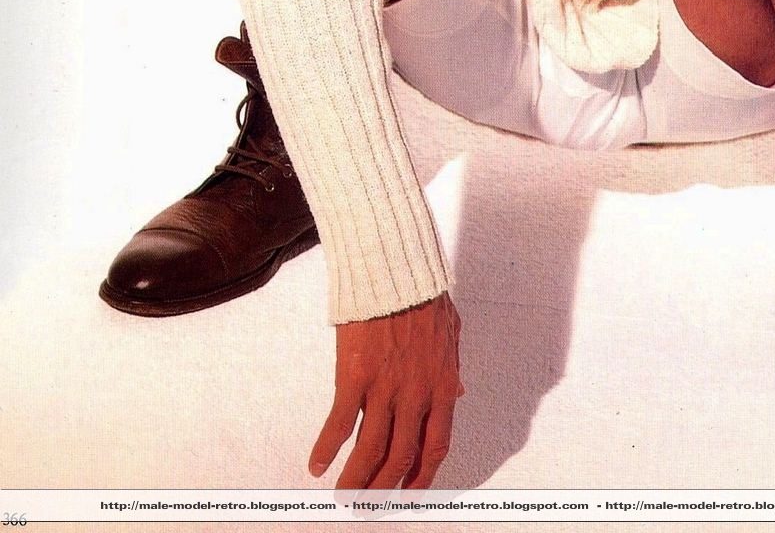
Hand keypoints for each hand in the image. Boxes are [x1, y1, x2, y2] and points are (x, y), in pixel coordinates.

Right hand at [309, 292, 463, 490]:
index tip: (409, 494)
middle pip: (401, 458)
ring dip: (355, 480)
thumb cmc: (425, 295)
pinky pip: (340, 425)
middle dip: (383, 488)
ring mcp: (385, 388)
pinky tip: (317, 462)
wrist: (398, 270)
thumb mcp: (451, 333)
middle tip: (367, 503)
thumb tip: (457, 394)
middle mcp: (416, 395)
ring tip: (343, 495)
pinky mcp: (354, 377)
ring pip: (370, 451)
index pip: (436, 446)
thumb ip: (452, 369)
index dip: (423, 476)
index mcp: (442, 386)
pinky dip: (327, 448)